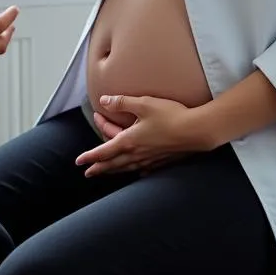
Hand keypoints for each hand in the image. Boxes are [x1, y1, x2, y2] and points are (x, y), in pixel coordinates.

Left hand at [75, 95, 212, 176]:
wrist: (197, 131)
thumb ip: (122, 102)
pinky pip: (143, 169)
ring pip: (127, 168)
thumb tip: (104, 101)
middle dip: (99, 168)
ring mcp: (150, 160)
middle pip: (113, 164)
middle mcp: (137, 154)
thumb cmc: (170, 115)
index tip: (79, 162)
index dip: (90, 156)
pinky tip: (137, 170)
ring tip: (107, 173)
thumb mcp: (143, 103)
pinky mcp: (162, 161)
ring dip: (114, 171)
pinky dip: (134, 170)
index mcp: (129, 140)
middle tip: (88, 173)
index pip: (104, 151)